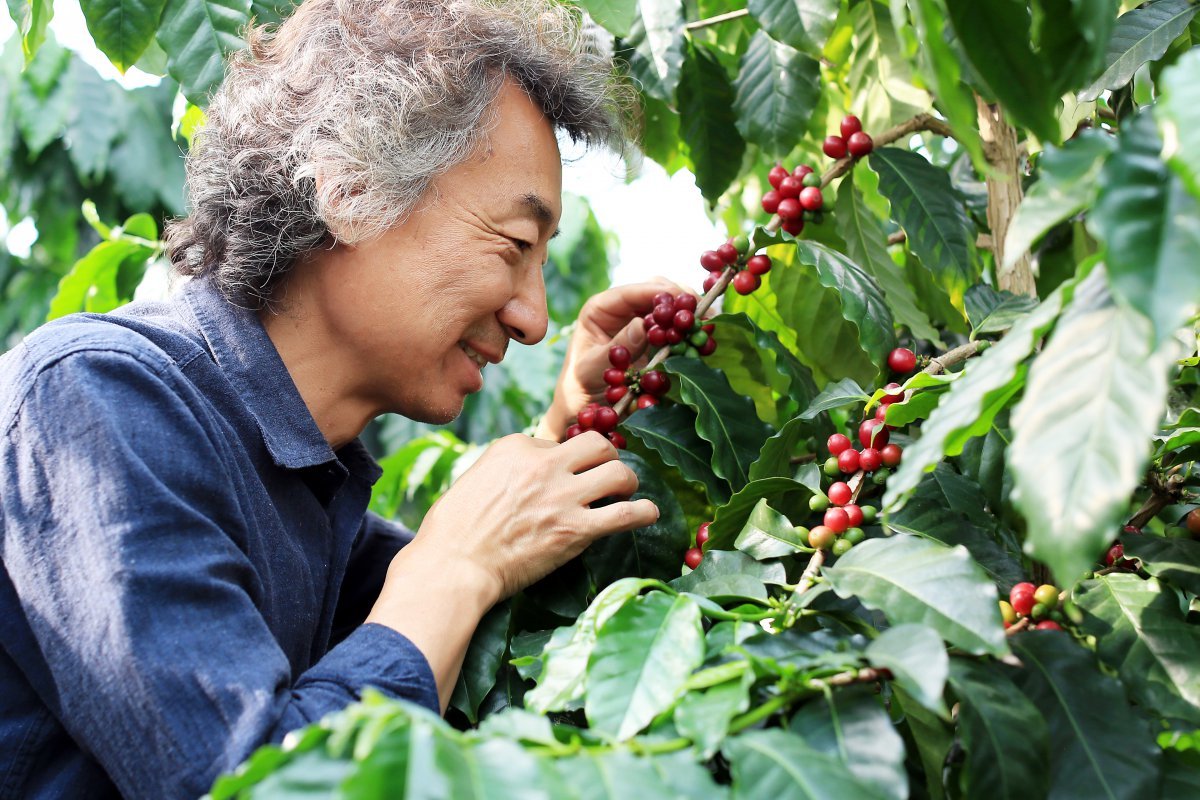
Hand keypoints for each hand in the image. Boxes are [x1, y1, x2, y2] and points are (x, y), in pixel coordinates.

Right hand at [398, 432, 658, 602]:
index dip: (565, 458)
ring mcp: (563, 496)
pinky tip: (649, 513)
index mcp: (516, 446)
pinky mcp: (576, 530)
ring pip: (619, 472)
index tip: (565, 474)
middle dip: (608, 456)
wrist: (454, 565)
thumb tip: (530, 475)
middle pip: (597, 444)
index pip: (557, 440)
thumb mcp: (476, 478)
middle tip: (608, 473)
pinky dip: (644, 512)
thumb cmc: (453, 529)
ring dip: (629, 481)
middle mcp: (544, 464)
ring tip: (628, 492)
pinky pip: (625, 514)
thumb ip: (508, 469)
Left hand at [538, 278, 697, 439]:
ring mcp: (639, 322)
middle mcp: (621, 310)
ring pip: (669, 307)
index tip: (680, 299)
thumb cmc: (579, 387)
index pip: (631, 292)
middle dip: (680, 299)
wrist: (585, 407)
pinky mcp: (653, 338)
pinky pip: (674, 327)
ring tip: (707, 322)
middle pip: (656, 291)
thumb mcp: (591, 369)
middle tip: (701, 312)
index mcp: (600, 309)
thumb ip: (616, 347)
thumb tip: (642, 325)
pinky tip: (702, 337)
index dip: (658, 292)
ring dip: (688, 313)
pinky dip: (689, 331)